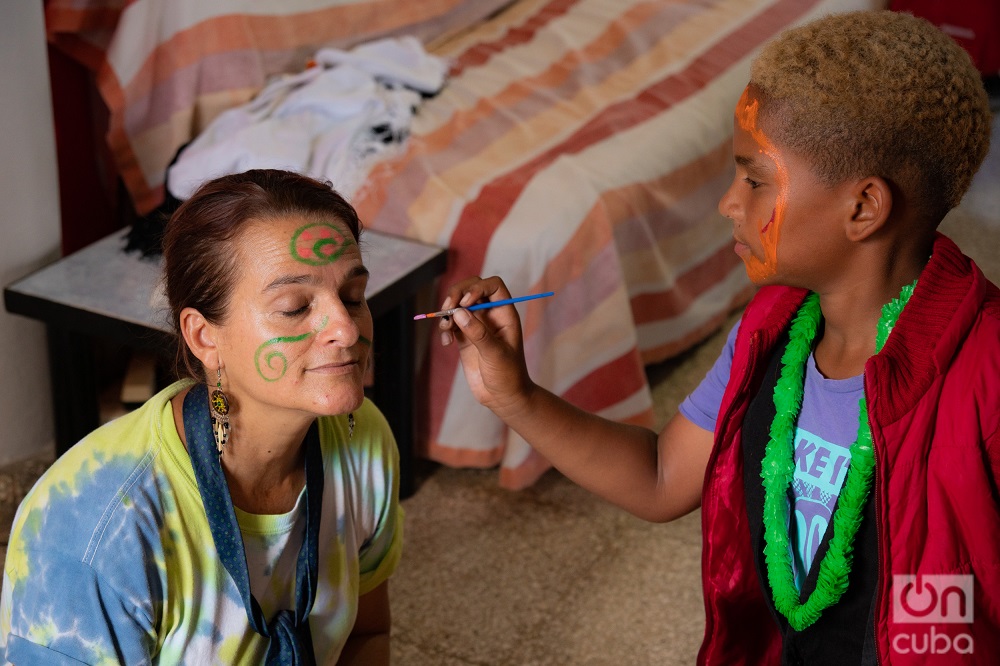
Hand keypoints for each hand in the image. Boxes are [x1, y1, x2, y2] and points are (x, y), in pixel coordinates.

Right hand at [438, 276, 534, 417]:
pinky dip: (444, 329)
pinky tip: (446, 343)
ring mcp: (476, 326)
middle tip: (447, 308)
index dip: (478, 287)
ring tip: (445, 328)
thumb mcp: (495, 354)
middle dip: (457, 295)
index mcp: (504, 313)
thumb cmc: (508, 375)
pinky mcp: (465, 338)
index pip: (492, 286)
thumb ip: (478, 333)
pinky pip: (451, 324)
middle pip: (471, 289)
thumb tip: (458, 312)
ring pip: (458, 305)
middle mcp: (490, 315)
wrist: (503, 398)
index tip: (465, 302)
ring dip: (447, 312)